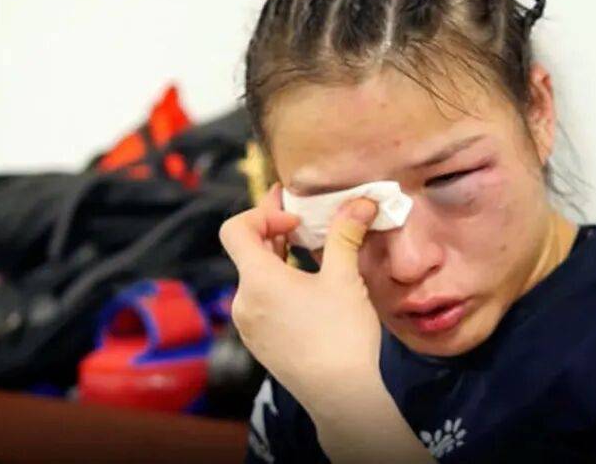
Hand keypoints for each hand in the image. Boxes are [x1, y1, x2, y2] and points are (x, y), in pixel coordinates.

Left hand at [219, 182, 381, 408]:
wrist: (339, 395)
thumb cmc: (341, 335)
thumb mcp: (345, 279)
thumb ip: (346, 234)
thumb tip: (361, 201)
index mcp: (258, 280)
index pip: (235, 229)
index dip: (262, 214)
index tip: (296, 222)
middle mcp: (243, 301)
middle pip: (247, 252)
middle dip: (275, 232)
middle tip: (304, 219)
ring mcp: (248, 325)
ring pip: (256, 278)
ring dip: (278, 260)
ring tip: (310, 255)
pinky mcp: (259, 342)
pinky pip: (261, 301)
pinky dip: (279, 286)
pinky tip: (309, 292)